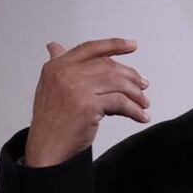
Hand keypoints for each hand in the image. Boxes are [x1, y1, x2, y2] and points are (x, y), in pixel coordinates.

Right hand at [24, 38, 149, 166]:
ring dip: (136, 94)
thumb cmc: (51, 121)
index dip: (114, 45)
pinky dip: (135, 110)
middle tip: (144, 86)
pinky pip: (121, 103)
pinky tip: (141, 116)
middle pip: (109, 66)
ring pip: (118, 83)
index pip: (90, 49)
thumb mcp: (50, 87)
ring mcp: (76, 88)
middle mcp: (65, 73)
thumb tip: (54, 46)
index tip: (132, 45)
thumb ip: (58, 66)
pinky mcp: (88, 105)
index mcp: (56, 66)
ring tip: (144, 103)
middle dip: (131, 76)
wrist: (47, 148)